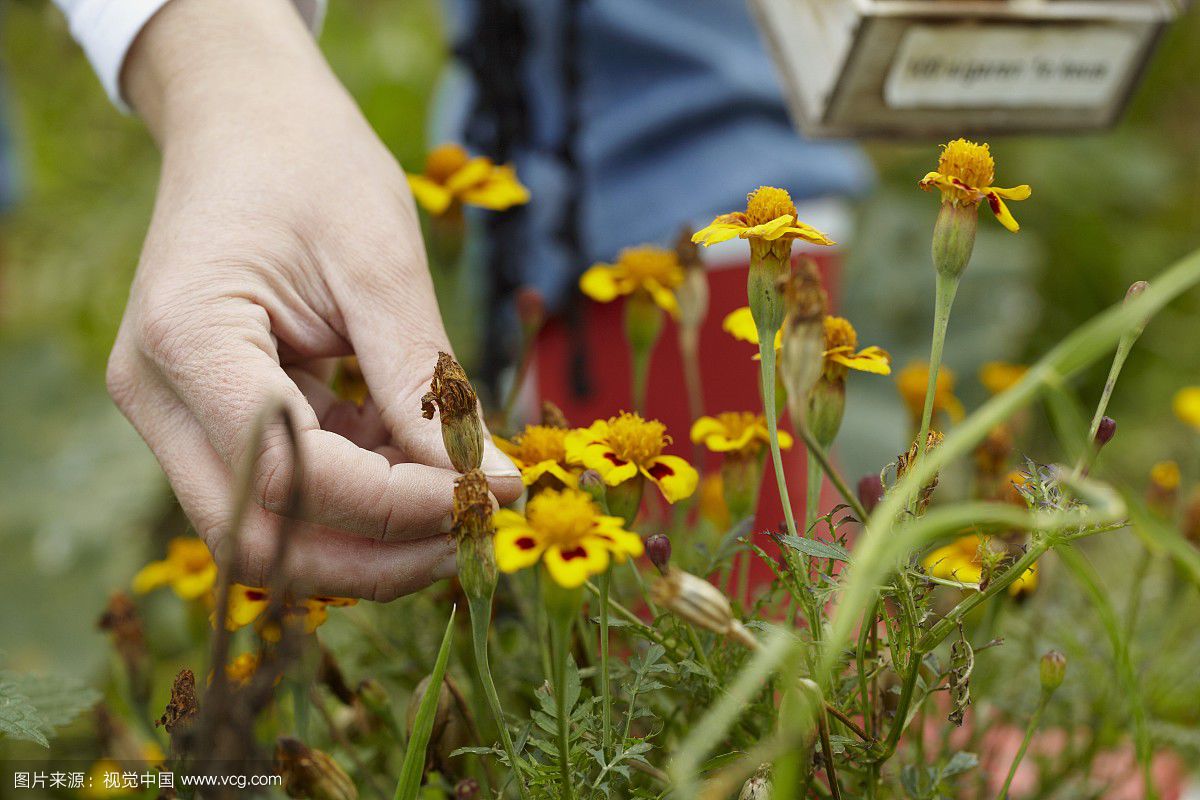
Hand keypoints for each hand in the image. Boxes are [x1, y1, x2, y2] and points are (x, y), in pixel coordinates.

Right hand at [106, 0, 521, 599]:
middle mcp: (158, 394)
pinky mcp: (210, 417)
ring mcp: (175, 413)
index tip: (491, 493)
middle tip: (478, 528)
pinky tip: (421, 459)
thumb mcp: (381, 262)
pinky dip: (360, 495)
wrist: (248, 120)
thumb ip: (424, 382)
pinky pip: (283, 491)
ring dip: (373, 536)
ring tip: (463, 492)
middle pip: (258, 537)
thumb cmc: (312, 165)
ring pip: (268, 531)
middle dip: (378, 555)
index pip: (286, 474)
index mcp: (187, 340)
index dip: (397, 504)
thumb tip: (488, 484)